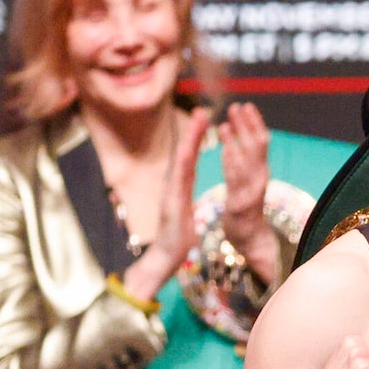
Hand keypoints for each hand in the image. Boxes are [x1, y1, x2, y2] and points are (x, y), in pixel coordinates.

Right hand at [121, 107, 213, 302]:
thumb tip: (187, 202)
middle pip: (184, 153)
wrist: (164, 259)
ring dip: (190, 138)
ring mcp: (171, 192)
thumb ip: (185, 206)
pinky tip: (189, 147)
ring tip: (199, 119)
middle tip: (202, 110)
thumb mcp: (186, 219)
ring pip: (182, 159)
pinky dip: (184, 161)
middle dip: (192, 131)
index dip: (195, 141)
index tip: (203, 123)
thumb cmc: (176, 242)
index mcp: (179, 189)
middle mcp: (173, 186)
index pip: (189, 160)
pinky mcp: (172, 202)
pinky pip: (179, 178)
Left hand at [219, 101, 272, 243]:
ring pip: (246, 162)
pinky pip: (236, 181)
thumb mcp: (246, 181)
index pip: (261, 142)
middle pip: (257, 147)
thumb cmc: (246, 209)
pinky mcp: (240, 205)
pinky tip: (225, 151)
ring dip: (237, 142)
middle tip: (236, 107)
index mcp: (260, 171)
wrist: (251, 240)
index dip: (254, 123)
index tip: (246, 105)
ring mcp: (251, 192)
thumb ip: (244, 161)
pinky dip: (232, 165)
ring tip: (224, 124)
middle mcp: (260, 179)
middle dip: (247, 126)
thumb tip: (239, 136)